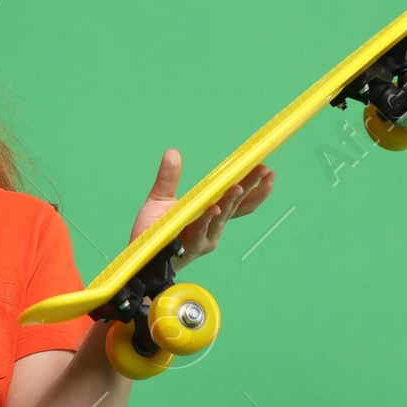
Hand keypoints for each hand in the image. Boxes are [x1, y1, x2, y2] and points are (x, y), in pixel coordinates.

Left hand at [128, 147, 274, 255]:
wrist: (139, 255)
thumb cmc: (154, 230)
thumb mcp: (161, 198)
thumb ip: (169, 177)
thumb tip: (172, 151)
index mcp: (212, 214)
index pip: (240, 200)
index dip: (255, 187)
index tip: (267, 170)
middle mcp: (213, 227)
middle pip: (237, 205)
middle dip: (251, 187)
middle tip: (264, 170)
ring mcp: (205, 238)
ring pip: (221, 217)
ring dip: (230, 201)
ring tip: (238, 186)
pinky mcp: (191, 247)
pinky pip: (201, 230)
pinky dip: (207, 218)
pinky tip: (214, 207)